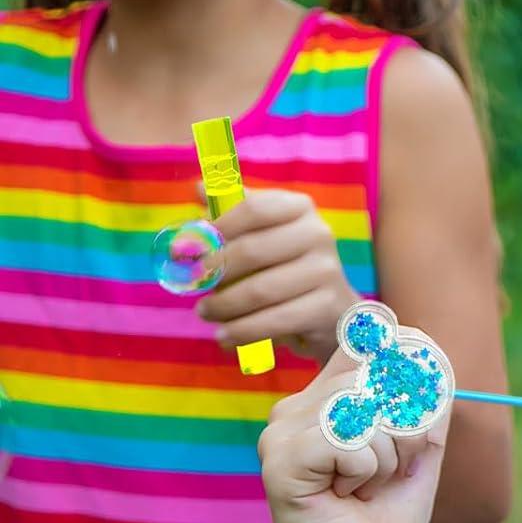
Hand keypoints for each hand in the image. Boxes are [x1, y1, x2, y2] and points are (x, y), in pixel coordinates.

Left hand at [195, 189, 358, 361]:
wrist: (332, 310)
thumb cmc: (286, 266)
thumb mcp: (263, 234)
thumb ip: (232, 213)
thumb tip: (199, 186)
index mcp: (299, 208)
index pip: (253, 208)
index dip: (216, 228)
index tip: (188, 249)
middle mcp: (319, 233)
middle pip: (251, 250)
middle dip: (214, 272)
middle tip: (194, 287)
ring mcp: (327, 270)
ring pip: (259, 290)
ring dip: (223, 306)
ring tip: (206, 312)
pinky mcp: (328, 307)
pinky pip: (274, 320)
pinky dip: (243, 331)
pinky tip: (225, 336)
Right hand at [257, 348, 446, 522]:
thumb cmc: (390, 513)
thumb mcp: (422, 443)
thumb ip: (426, 394)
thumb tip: (426, 346)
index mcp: (328, 394)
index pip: (370, 335)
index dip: (408, 360)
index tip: (415, 403)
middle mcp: (299, 404)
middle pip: (380, 376)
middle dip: (407, 432)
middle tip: (386, 472)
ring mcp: (282, 430)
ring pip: (366, 408)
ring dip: (388, 456)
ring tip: (365, 486)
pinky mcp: (279, 459)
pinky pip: (349, 439)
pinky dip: (367, 472)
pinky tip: (345, 496)